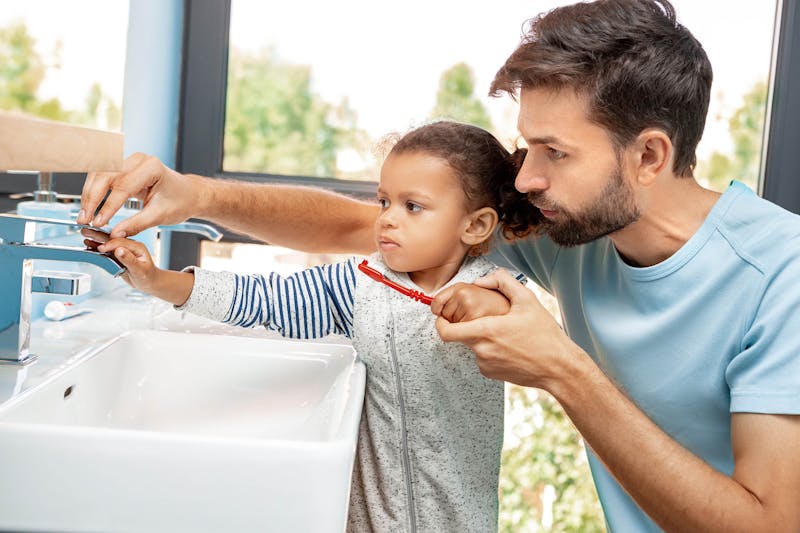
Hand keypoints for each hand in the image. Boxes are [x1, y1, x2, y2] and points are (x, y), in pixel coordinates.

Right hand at [78, 153, 200, 237]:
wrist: (189, 194)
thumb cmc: (180, 202)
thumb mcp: (161, 215)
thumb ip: (137, 224)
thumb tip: (114, 233)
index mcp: (151, 167)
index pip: (123, 186)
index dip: (108, 206)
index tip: (98, 222)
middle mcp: (139, 160)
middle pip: (106, 175)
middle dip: (92, 198)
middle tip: (84, 219)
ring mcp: (130, 161)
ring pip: (100, 174)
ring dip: (89, 194)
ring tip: (84, 215)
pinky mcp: (124, 167)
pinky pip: (103, 176)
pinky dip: (94, 191)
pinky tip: (90, 207)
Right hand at [89, 237, 159, 292]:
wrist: (148, 282)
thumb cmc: (147, 276)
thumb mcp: (140, 270)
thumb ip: (129, 260)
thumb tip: (119, 250)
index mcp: (137, 246)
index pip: (121, 242)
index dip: (110, 244)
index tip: (101, 248)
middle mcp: (129, 246)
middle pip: (112, 239)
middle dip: (99, 236)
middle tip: (86, 231)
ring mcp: (122, 250)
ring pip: (107, 244)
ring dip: (95, 240)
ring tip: (84, 236)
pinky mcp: (117, 255)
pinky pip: (105, 251)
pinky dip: (96, 248)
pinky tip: (88, 245)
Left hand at [435, 269, 581, 388]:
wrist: (559, 368)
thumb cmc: (544, 334)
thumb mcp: (527, 299)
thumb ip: (502, 281)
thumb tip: (480, 280)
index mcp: (485, 331)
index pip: (446, 331)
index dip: (440, 323)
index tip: (442, 316)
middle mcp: (481, 350)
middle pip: (460, 336)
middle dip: (468, 324)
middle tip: (487, 318)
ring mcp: (485, 364)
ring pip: (474, 345)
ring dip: (483, 337)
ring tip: (507, 333)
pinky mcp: (491, 374)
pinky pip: (483, 357)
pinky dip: (491, 350)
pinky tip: (510, 346)